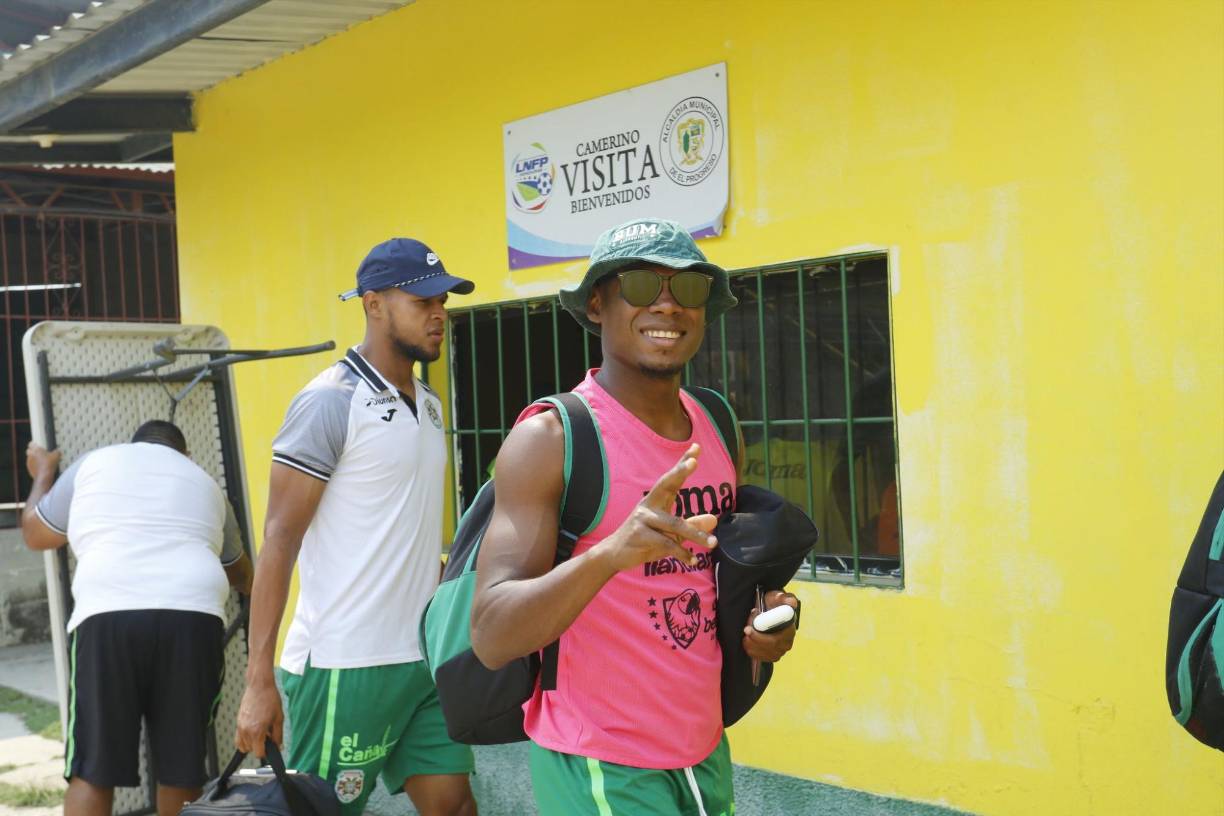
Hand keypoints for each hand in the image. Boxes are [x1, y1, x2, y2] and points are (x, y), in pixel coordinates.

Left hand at [25, 443, 59, 479]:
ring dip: (34, 459)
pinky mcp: (29, 468)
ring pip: (30, 458)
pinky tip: (41, 467)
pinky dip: (34, 465)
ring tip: (42, 461)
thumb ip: (56, 452)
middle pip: (28, 450)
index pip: (31, 444)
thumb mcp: (56, 456)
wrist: (44, 475)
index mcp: (36, 449)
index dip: (34, 444)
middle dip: (33, 451)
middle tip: (40, 453)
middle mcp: (30, 455)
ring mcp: (28, 462)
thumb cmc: (49, 464)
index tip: (37, 445)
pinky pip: (31, 465)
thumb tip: (57, 452)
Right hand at [234, 675, 283, 753]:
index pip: (258, 753)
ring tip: (260, 732)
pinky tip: (253, 732)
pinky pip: (238, 738)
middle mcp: (246, 730)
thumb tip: (278, 746)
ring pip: (243, 746)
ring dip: (252, 743)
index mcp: (257, 731)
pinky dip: (244, 739)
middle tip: (267, 736)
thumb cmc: (270, 699)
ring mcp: (240, 726)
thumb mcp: (279, 718)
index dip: (266, 752)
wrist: (260, 686)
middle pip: (250, 750)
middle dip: (260, 746)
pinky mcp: (238, 722)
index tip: (270, 747)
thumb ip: (278, 735)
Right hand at [594, 443, 718, 572]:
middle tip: (693, 461)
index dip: (682, 464)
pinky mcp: (640, 537)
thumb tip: (714, 519)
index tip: (696, 447)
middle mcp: (648, 506)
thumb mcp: (670, 532)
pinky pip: (666, 544)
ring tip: (713, 543)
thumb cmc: (645, 539)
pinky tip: (692, 560)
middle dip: (679, 472)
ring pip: (674, 524)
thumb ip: (691, 525)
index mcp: (655, 501)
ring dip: (695, 534)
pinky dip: (681, 553)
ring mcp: (643, 520)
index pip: (671, 479)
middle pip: (665, 485)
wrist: (614, 554)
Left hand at [743, 590, 798, 662]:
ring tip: (745, 635)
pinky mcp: (773, 655)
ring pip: (765, 654)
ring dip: (752, 646)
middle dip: (754, 641)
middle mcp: (787, 642)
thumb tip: (790, 603)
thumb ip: (785, 598)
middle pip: (770, 648)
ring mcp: (780, 650)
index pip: (775, 639)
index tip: (748, 629)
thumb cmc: (774, 603)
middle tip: (745, 631)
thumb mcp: (778, 597)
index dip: (760, 637)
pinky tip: (747, 643)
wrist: (769, 609)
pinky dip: (752, 652)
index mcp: (790, 630)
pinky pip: (762, 658)